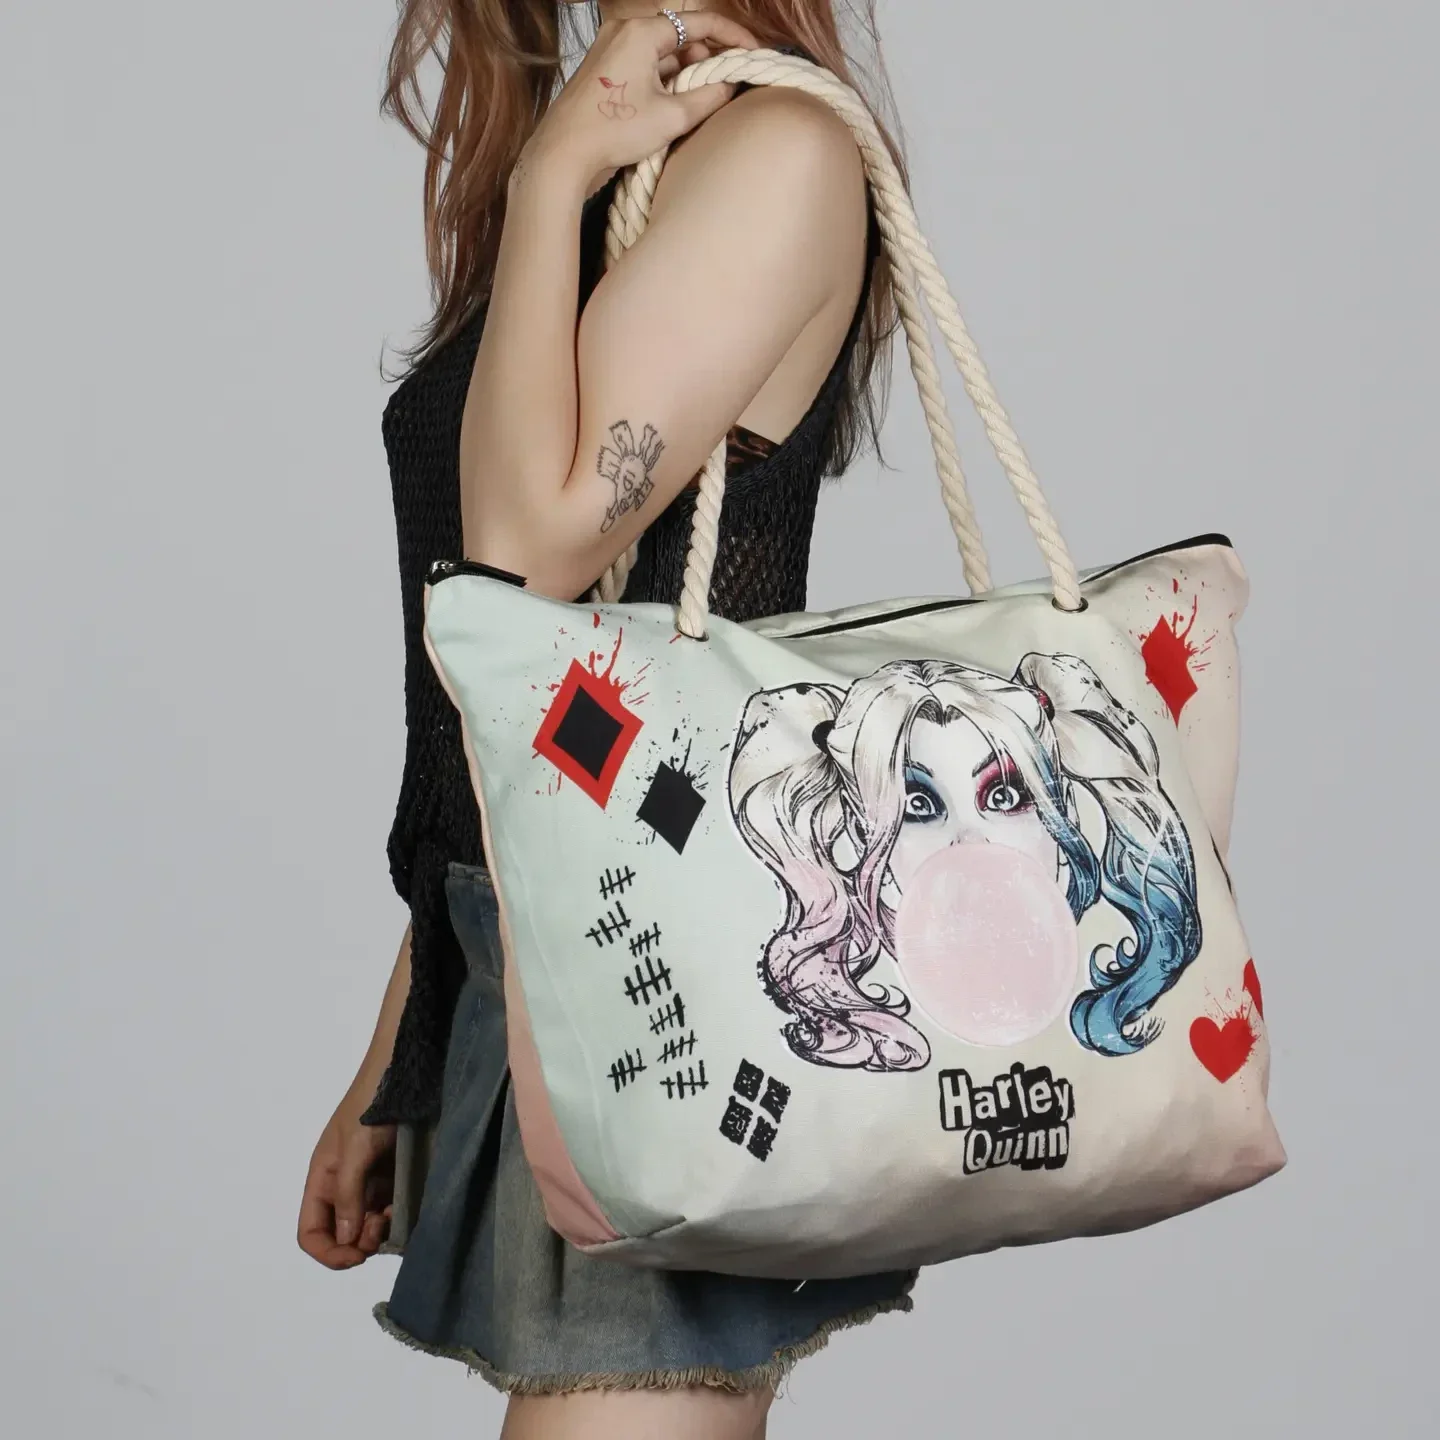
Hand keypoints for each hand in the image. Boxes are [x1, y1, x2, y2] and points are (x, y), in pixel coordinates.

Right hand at [297, 1071, 396, 1269]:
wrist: (404, 1074)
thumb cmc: (371, 1107)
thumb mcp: (354, 1149)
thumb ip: (349, 1194)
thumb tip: (347, 1240)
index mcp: (323, 1180)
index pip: (311, 1231)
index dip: (328, 1252)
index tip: (355, 1257)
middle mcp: (343, 1186)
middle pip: (341, 1234)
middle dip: (358, 1243)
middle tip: (380, 1226)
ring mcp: (370, 1182)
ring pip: (367, 1226)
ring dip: (378, 1232)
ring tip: (393, 1216)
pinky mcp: (395, 1177)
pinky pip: (390, 1209)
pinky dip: (395, 1217)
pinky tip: (405, 1208)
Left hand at [522, 10, 759, 188]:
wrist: (563, 154)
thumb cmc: (614, 132)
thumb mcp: (672, 118)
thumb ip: (708, 97)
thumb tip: (730, 85)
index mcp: (641, 31)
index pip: (699, 22)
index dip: (732, 36)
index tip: (752, 53)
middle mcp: (624, 30)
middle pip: (679, 35)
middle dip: (707, 57)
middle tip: (727, 83)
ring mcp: (610, 48)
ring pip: (661, 52)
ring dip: (685, 72)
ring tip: (701, 99)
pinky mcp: (604, 69)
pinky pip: (643, 64)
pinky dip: (663, 79)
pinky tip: (674, 105)